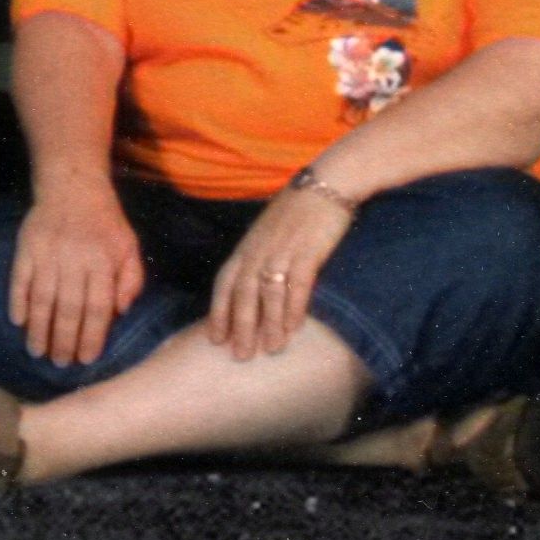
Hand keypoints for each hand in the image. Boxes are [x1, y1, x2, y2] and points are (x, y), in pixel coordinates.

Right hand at [6, 181, 145, 371]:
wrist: (72, 185)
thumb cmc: (105, 222)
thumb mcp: (129, 247)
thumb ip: (131, 280)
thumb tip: (121, 312)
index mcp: (102, 262)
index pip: (97, 308)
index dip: (91, 336)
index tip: (86, 358)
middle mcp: (74, 259)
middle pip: (68, 308)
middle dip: (63, 340)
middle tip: (60, 364)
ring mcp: (47, 253)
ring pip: (42, 298)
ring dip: (38, 328)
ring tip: (37, 352)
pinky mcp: (26, 246)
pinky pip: (19, 278)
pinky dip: (17, 300)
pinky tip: (18, 321)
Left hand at [208, 182, 353, 358]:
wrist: (326, 183)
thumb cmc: (297, 211)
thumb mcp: (268, 233)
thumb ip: (258, 258)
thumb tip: (252, 289)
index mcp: (247, 246)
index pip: (225, 283)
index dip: (219, 311)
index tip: (214, 339)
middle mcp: (259, 250)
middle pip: (244, 293)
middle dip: (240, 327)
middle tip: (239, 356)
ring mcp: (282, 250)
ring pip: (269, 293)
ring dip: (269, 324)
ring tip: (269, 350)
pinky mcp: (308, 250)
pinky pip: (299, 284)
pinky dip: (295, 307)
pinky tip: (296, 328)